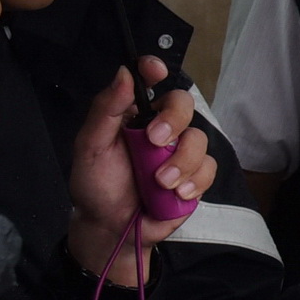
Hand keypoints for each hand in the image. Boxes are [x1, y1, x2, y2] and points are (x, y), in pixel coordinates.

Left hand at [67, 56, 213, 284]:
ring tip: (161, 183)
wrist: (113, 229)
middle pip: (183, 104)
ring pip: (200, 138)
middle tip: (156, 142)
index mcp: (133, 116)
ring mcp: (180, 152)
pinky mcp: (195, 176)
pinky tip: (177, 194)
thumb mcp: (91, 147)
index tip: (154, 70)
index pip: (147, 83)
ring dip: (181, 161)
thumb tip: (124, 73)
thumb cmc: (96, 186)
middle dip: (174, 121)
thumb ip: (105, 111)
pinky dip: (195, 181)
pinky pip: (208, 168)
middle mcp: (160, 128)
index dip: (154, 70)